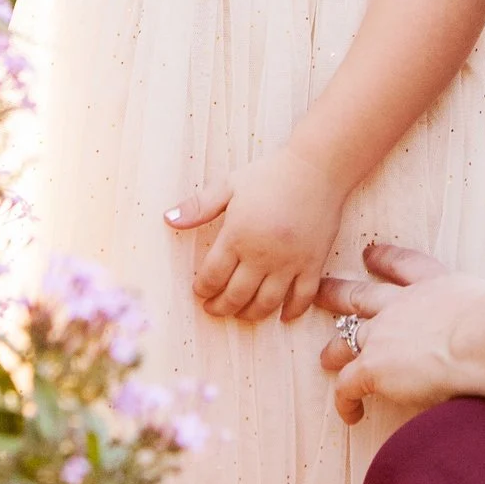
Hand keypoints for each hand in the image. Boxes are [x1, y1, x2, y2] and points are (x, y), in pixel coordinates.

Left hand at [166, 147, 345, 321]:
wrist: (316, 168)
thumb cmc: (270, 174)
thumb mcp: (229, 185)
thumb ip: (198, 207)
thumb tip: (168, 219)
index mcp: (238, 235)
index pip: (213, 275)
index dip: (202, 289)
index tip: (199, 292)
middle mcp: (262, 254)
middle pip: (237, 295)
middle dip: (221, 307)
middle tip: (214, 309)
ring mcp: (290, 262)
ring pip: (267, 303)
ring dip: (251, 315)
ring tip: (241, 314)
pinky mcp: (313, 264)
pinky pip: (303, 297)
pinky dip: (292, 311)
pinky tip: (282, 315)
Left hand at [316, 242, 484, 423]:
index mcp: (436, 285)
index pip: (404, 265)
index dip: (384, 259)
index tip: (369, 254)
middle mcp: (403, 304)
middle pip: (361, 294)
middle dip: (339, 293)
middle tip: (321, 291)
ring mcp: (383, 334)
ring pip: (346, 336)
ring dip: (335, 347)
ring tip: (326, 357)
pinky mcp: (373, 366)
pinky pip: (348, 385)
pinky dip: (345, 400)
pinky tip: (351, 413)